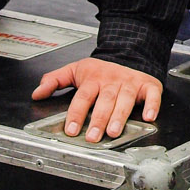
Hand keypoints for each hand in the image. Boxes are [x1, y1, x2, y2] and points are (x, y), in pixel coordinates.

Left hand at [31, 57, 163, 142]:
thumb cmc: (101, 69)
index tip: (71, 129)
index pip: (83, 97)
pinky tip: (148, 117)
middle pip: (104, 101)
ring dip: (120, 116)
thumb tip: (37, 93)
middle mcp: (112, 81)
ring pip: (125, 100)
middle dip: (98, 120)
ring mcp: (130, 83)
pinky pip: (152, 95)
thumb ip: (54, 80)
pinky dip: (152, 106)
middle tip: (92, 136)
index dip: (77, 114)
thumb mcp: (75, 70)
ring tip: (113, 132)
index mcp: (93, 78)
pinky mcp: (148, 85)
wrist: (129, 53)